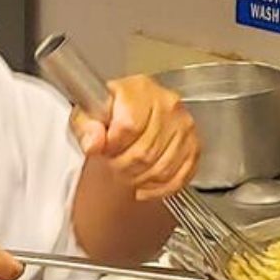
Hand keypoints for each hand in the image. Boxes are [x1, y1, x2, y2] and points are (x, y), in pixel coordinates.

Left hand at [70, 74, 199, 201]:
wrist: (132, 106)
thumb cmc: (111, 110)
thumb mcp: (87, 113)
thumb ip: (86, 128)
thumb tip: (95, 143)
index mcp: (139, 90)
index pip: (129, 126)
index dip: (113, 146)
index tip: (106, 148)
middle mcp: (167, 105)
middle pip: (146, 151)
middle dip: (123, 166)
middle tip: (114, 164)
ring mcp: (184, 126)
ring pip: (162, 168)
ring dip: (139, 179)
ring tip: (127, 172)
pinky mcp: (193, 145)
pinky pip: (180, 176)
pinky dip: (160, 188)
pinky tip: (145, 185)